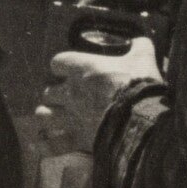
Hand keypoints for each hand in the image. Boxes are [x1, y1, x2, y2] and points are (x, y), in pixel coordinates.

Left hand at [36, 36, 160, 155]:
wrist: (141, 120)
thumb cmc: (139, 86)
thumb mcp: (144, 58)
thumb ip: (139, 46)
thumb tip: (140, 42)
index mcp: (83, 69)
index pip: (58, 62)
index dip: (63, 66)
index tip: (71, 69)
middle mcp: (71, 92)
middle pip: (49, 91)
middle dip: (56, 94)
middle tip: (67, 96)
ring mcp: (71, 117)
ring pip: (44, 116)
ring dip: (48, 116)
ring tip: (54, 117)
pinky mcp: (77, 139)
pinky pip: (52, 145)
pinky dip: (46, 145)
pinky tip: (42, 144)